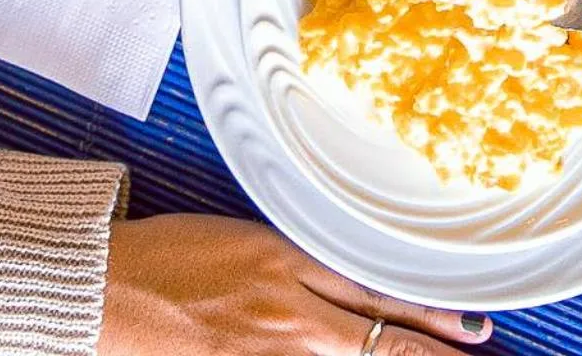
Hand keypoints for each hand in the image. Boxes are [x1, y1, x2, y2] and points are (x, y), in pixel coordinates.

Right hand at [97, 213, 491, 355]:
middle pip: (374, 334)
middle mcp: (285, 309)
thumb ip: (301, 258)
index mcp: (288, 258)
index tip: (471, 324)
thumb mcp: (247, 236)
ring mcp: (262, 349)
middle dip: (431, 350)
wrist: (104, 285)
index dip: (429, 310)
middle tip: (477, 349)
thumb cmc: (168, 252)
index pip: (376, 287)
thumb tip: (350, 275)